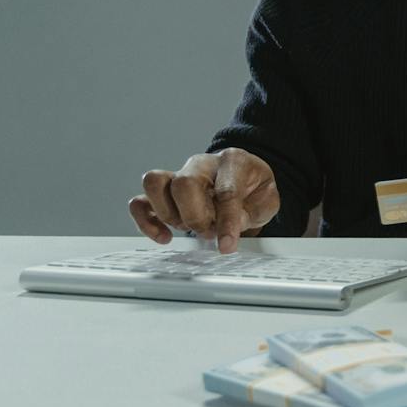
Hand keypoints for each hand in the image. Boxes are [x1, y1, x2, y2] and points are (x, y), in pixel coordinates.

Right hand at [129, 149, 279, 253]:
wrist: (245, 181)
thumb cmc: (253, 190)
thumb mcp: (267, 201)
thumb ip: (251, 213)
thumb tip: (228, 228)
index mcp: (233, 161)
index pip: (225, 190)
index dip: (226, 221)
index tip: (227, 245)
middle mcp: (201, 164)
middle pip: (184, 183)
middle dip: (196, 216)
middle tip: (209, 231)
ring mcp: (178, 175)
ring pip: (154, 183)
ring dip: (170, 214)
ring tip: (188, 228)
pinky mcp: (162, 192)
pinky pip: (139, 202)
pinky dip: (146, 222)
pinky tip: (164, 237)